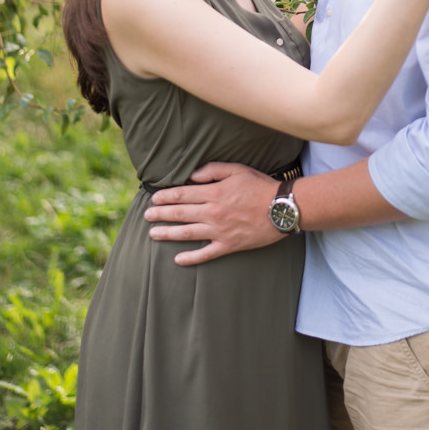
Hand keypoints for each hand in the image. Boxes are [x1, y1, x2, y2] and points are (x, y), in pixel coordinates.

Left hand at [144, 162, 281, 265]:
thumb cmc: (260, 186)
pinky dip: (190, 258)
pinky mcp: (228, 245)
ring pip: (187, 234)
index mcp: (214, 193)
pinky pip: (205, 254)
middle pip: (180, 214)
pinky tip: (178, 259)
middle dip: (161, 214)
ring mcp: (219, 231)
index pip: (182, 194)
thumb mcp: (237, 170)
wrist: (282, 209)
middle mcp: (213, 213)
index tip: (154, 198)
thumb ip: (212, 170)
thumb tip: (192, 176)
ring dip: (168, 234)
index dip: (166, 196)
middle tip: (147, 216)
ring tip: (153, 234)